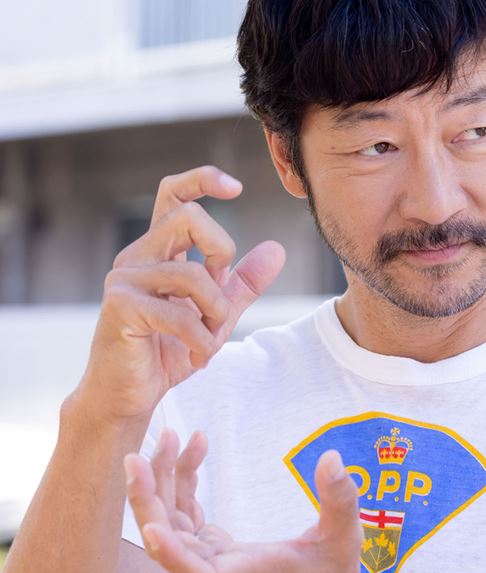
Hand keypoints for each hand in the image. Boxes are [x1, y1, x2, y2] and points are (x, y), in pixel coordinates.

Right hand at [78, 166, 285, 421]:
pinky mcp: (121, 307)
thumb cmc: (167, 350)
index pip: (173, 194)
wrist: (131, 393)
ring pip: (193, 274)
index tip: (236, 188)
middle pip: (188, 218)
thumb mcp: (216, 314)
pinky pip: (182, 314)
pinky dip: (202, 340)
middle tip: (220, 295)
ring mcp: (124, 279)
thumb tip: (277, 248)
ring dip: (216, 314)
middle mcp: (137, 256)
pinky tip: (198, 356)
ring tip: (209, 340)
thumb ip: (243, 282)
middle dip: (221, 253)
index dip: (203, 179)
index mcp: (158, 251)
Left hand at [124, 429, 366, 572]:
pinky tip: (194, 451)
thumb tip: (331, 458)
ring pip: (170, 524)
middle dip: (148, 498)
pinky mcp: (214, 551)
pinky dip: (183, 484)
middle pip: (168, 541)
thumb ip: (340, 499)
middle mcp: (221, 570)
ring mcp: (213, 560)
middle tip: (138, 456)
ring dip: (162, 482)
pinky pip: (185, 516)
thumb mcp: (346, 539)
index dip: (172, 556)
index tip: (150, 530)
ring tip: (171, 437)